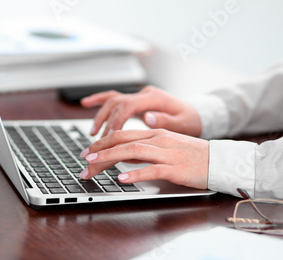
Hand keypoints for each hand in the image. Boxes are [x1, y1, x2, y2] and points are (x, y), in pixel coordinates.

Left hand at [79, 129, 208, 188]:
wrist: (219, 161)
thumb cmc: (192, 156)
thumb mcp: (165, 147)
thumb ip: (144, 150)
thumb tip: (122, 156)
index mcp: (155, 133)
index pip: (121, 134)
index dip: (101, 142)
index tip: (87, 153)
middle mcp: (158, 140)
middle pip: (122, 141)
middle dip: (98, 151)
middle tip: (83, 162)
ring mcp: (166, 153)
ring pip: (132, 152)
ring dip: (109, 159)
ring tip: (93, 166)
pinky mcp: (174, 168)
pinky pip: (151, 170)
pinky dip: (135, 173)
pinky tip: (121, 178)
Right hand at [81, 85, 202, 137]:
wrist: (196, 115)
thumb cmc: (190, 122)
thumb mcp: (183, 124)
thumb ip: (165, 121)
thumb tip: (148, 117)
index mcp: (155, 98)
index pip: (128, 106)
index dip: (116, 121)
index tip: (108, 138)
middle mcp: (144, 94)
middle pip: (117, 104)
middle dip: (104, 123)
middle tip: (97, 142)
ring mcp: (139, 96)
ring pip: (113, 101)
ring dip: (100, 116)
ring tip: (94, 135)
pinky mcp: (136, 101)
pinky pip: (114, 98)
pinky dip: (99, 100)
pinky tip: (86, 104)